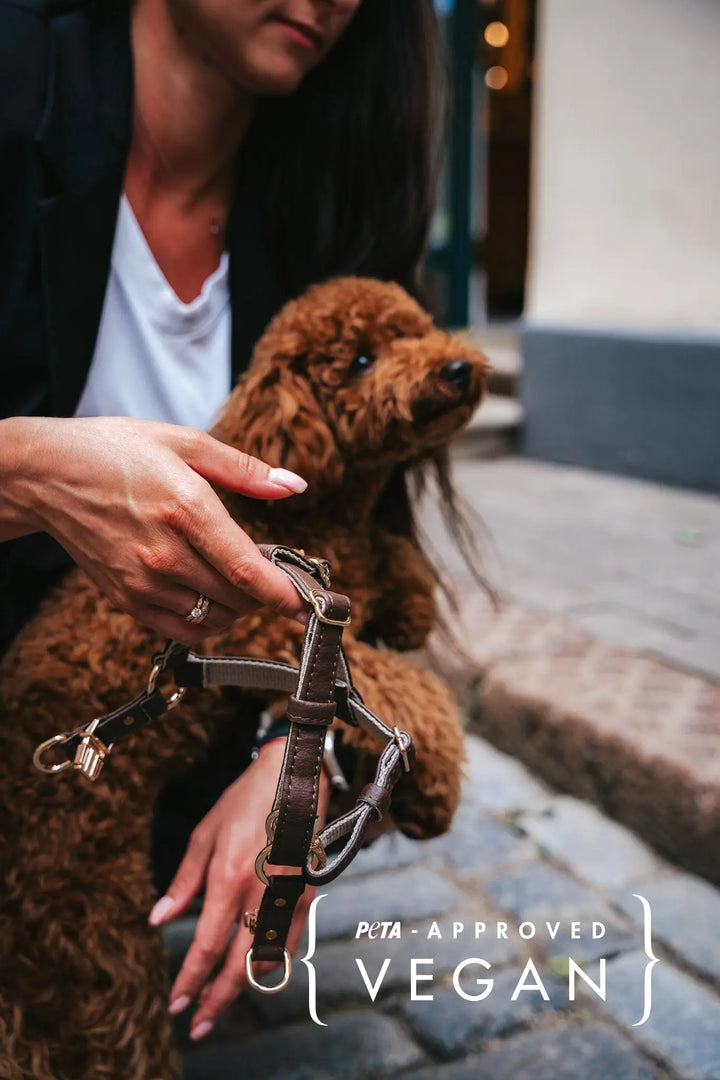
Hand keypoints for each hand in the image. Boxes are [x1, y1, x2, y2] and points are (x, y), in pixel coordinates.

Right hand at [0, 415, 307, 642]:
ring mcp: (142, 581)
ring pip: (213, 619)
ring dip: (239, 607)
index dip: (285, 594)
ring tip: (239, 580)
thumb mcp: (184, 442)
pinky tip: (211, 598)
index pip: (246, 570)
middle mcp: (164, 553)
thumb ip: (245, 470)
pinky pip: (182, 631)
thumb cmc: (115, 451)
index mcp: (185, 508)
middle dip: (266, 593)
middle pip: (237, 599)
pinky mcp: (126, 599)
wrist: (47, 474)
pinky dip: (207, 623)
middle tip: (274, 573)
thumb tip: (295, 486)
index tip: (311, 604)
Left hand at [148, 738, 330, 1038]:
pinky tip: (257, 971)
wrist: (295, 772)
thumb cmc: (246, 799)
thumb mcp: (206, 834)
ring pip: (269, 959)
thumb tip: (160, 919)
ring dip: (244, 987)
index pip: (206, 945)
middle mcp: (262, 891)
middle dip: (216, 1000)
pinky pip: (291, 940)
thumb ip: (184, 881)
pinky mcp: (310, 891)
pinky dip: (273, 963)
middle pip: (239, 965)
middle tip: (198, 1024)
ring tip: (222, 1001)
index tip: (176, 1003)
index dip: (190, 980)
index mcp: (229, 876)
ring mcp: (290, 894)